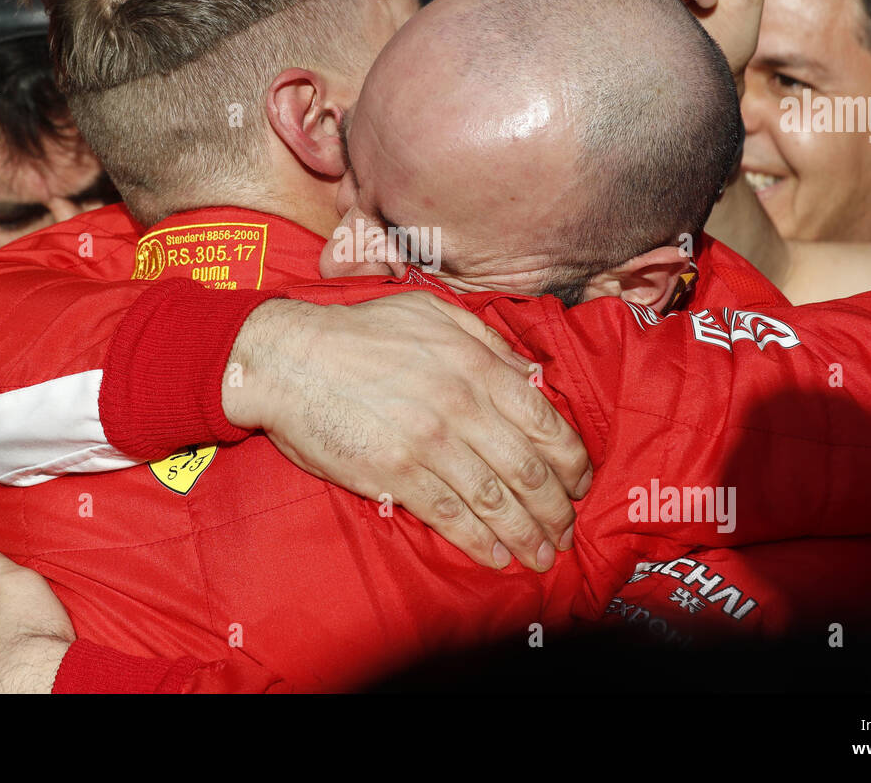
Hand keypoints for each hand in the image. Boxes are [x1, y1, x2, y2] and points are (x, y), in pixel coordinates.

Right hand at [223, 293, 590, 572]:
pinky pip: (451, 516)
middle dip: (558, 508)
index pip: (545, 421)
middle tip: (567, 529)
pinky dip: (481, 542)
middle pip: (529, 469)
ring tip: (543, 555)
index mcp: (476, 364)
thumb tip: (530, 374)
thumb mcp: (432, 313)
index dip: (572, 460)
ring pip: (497, 500)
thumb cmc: (359, 333)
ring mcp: (429, 443)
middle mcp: (461, 406)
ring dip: (528, 534)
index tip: (581, 482)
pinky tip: (498, 557)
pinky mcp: (395, 475)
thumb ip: (486, 340)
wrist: (289, 358)